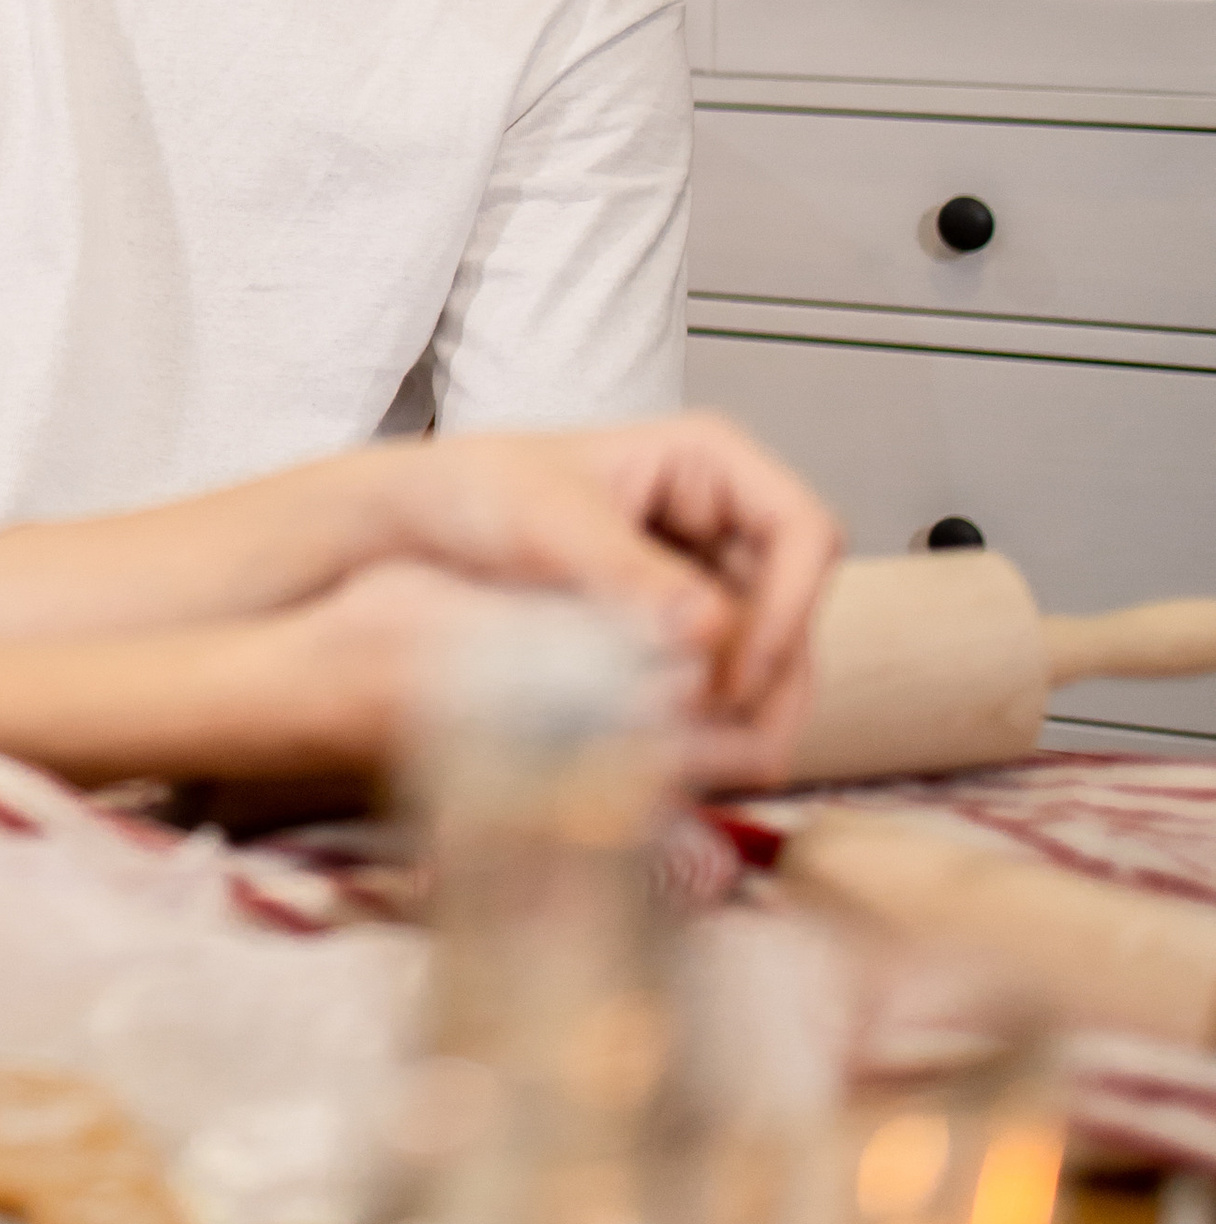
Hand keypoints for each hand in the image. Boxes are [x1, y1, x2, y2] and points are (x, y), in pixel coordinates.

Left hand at [351, 415, 840, 779]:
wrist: (418, 525)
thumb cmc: (477, 492)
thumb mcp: (547, 522)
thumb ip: (628, 573)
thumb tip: (712, 630)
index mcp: (711, 461)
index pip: (805, 533)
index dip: (791, 609)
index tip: (737, 677)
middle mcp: (724, 518)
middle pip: (797, 609)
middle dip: (765, 680)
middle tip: (716, 745)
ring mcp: (707, 576)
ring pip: (769, 658)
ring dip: (742, 715)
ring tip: (687, 763)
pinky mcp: (679, 631)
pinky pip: (720, 681)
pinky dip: (705, 723)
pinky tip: (664, 757)